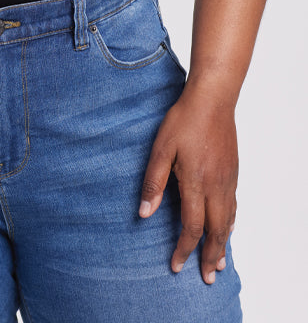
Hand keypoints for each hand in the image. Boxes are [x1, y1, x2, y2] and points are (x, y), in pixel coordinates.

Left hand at [138, 85, 237, 283]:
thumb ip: (153, 182)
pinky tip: (227, 228)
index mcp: (196, 183)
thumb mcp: (160, 149)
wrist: (213, 100)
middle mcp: (216, 186)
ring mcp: (228, 180)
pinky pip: (233, 207)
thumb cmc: (183, 121)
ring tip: (219, 263)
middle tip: (207, 277)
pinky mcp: (233, 172)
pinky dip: (230, 224)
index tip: (175, 265)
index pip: (191, 227)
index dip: (183, 249)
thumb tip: (144, 214)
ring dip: (223, 245)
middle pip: (216, 232)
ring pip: (228, 221)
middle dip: (210, 256)